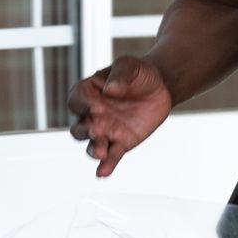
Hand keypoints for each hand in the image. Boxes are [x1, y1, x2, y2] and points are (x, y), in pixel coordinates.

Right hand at [66, 56, 172, 177]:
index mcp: (88, 92)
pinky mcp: (121, 143)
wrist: (160, 86)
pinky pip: (112, 156)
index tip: (94, 104)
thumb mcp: (128, 65)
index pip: (77, 100)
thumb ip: (119, 75)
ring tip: (100, 152)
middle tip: (94, 129)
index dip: (82, 104)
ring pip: (91, 145)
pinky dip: (107, 165)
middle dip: (83, 131)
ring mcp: (105, 131)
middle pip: (78, 127)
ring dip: (93, 149)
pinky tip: (103, 172)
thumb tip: (111, 89)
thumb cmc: (138, 72)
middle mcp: (92, 114)